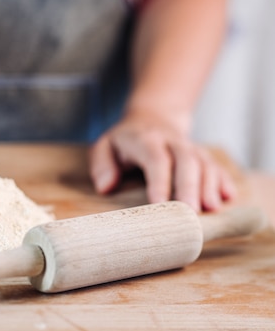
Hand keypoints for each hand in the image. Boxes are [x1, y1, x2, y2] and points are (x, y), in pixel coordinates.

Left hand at [88, 113, 235, 210]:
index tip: (160, 204)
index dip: (159, 181)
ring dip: (210, 185)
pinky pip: (217, 165)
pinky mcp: (203, 154)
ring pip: (205, 163)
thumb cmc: (125, 140)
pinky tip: (229, 198)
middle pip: (186, 161)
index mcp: (146, 140)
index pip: (156, 159)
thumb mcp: (105, 146)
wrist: (153, 117)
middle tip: (192, 213)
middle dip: (190, 187)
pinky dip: (224, 181)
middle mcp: (172, 141)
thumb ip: (101, 165)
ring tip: (212, 209)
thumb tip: (106, 187)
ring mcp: (190, 147)